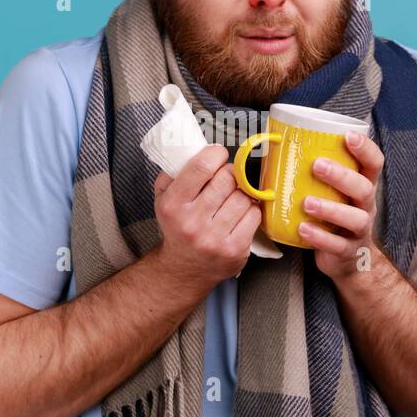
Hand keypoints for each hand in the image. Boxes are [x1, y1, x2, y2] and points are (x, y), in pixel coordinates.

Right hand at [153, 144, 260, 290]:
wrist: (184, 269)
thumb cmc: (177, 227)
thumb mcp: (163, 198)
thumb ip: (172, 172)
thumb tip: (193, 147)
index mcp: (173, 204)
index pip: (202, 166)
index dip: (216, 154)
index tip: (218, 155)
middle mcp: (192, 222)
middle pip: (226, 179)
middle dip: (230, 174)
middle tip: (226, 179)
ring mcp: (215, 237)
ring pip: (243, 196)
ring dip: (241, 194)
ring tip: (231, 200)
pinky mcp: (234, 249)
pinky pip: (254, 215)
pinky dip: (250, 210)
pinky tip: (239, 214)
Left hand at [298, 130, 381, 280]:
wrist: (348, 260)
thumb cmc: (335, 217)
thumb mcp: (334, 194)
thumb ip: (319, 175)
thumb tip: (280, 148)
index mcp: (363, 187)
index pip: (374, 163)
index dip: (365, 149)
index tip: (349, 136)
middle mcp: (366, 207)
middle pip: (364, 188)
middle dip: (342, 176)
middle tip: (317, 165)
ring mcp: (360, 231)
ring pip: (355, 218)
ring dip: (330, 209)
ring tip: (306, 203)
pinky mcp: (349, 252)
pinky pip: (338, 245)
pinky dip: (320, 237)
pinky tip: (303, 229)